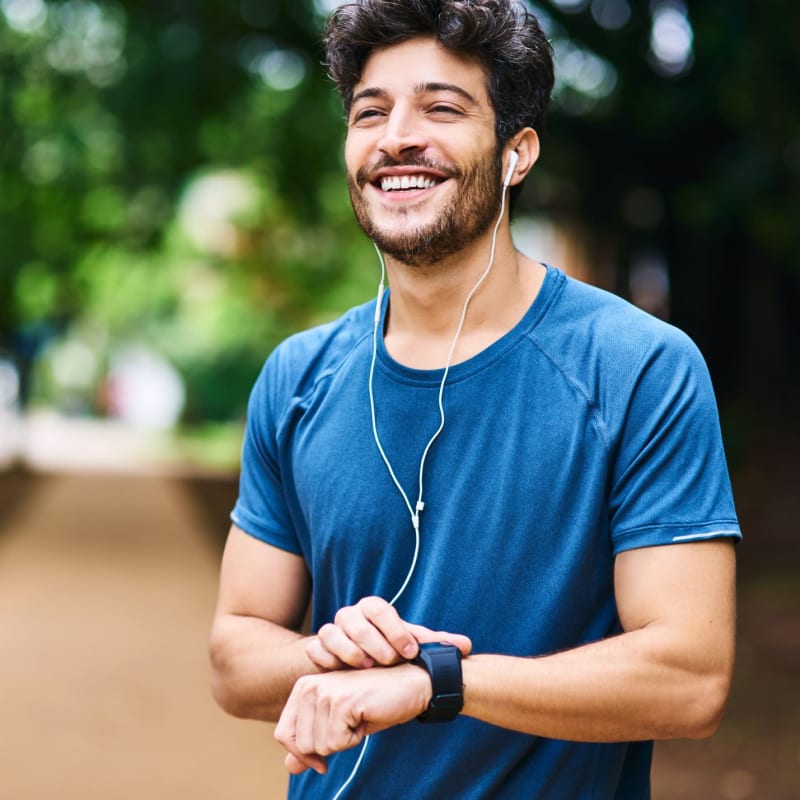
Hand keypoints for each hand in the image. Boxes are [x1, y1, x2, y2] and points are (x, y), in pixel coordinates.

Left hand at [274, 662, 430, 774]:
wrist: (410, 684)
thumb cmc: (375, 703)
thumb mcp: (340, 725)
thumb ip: (312, 743)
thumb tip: (289, 767)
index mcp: (303, 687)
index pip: (283, 733)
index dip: (303, 753)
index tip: (325, 753)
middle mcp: (308, 685)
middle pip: (300, 745)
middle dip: (330, 745)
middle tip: (351, 722)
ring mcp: (324, 691)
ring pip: (318, 746)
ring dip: (344, 741)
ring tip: (359, 716)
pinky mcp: (340, 701)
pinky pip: (336, 743)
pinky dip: (354, 739)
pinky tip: (365, 716)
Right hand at [305, 595, 471, 669]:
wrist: (359, 665)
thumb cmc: (389, 651)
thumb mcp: (411, 647)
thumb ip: (435, 645)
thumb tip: (467, 646)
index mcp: (373, 609)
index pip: (379, 609)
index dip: (395, 629)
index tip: (410, 652)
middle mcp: (350, 616)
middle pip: (354, 620)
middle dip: (373, 641)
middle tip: (388, 661)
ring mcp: (331, 631)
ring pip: (331, 632)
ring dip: (349, 650)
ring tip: (367, 667)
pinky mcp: (317, 649)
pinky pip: (315, 649)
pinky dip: (326, 660)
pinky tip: (342, 672)